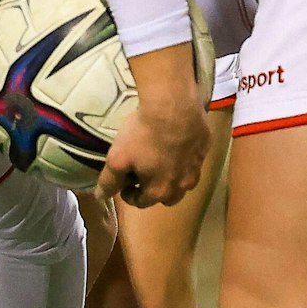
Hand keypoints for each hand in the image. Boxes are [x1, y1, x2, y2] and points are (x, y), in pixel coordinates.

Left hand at [98, 41, 209, 208]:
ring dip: (171, 175)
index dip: (128, 193)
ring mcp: (197, 166)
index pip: (141, 202)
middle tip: (142, 173)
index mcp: (160, 191)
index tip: (123, 182)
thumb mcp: (117, 159)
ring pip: (184, 180)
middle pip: (166, 197)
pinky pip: (194, 159)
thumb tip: (101, 197)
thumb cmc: (142, 135)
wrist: (173, 105)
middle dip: (153, 189)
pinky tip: (174, 142)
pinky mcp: (206, 147)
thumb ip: (109, 182)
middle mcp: (183, 185)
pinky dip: (183, 157)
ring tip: (159, 159)